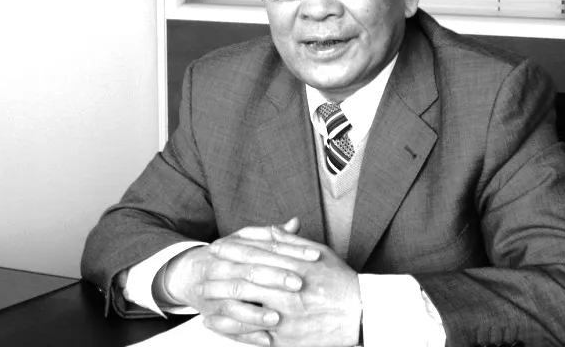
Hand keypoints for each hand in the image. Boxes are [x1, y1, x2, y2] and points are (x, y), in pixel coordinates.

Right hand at [163, 218, 320, 345]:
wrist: (190, 274)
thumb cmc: (229, 256)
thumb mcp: (247, 241)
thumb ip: (272, 235)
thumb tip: (296, 222)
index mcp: (235, 246)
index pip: (267, 246)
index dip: (292, 249)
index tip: (314, 255)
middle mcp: (223, 268)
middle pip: (250, 272)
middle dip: (275, 278)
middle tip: (299, 284)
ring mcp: (215, 293)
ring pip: (235, 303)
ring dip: (256, 313)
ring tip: (278, 318)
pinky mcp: (212, 315)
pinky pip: (228, 327)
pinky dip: (247, 334)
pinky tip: (267, 339)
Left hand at [207, 227, 361, 346]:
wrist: (361, 314)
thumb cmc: (342, 282)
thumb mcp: (320, 253)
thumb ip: (292, 242)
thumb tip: (272, 229)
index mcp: (296, 267)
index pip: (258, 255)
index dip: (235, 251)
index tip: (218, 247)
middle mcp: (288, 291)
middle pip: (246, 281)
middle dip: (221, 276)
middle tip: (203, 272)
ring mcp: (286, 317)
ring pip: (245, 309)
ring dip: (221, 303)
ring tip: (204, 299)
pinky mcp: (286, 339)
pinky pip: (253, 335)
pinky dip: (232, 330)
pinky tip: (217, 324)